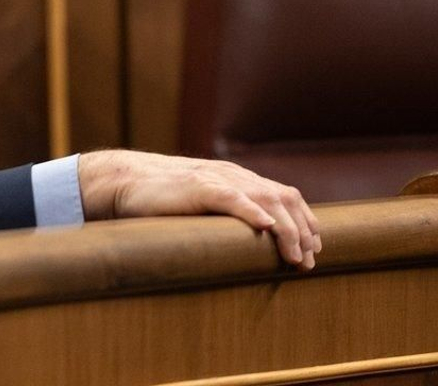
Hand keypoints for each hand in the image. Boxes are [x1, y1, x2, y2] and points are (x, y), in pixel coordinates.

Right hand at [78, 150, 321, 269]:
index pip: (284, 194)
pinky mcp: (198, 186)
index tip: (315, 248)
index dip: (304, 221)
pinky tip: (265, 227)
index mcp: (235, 178)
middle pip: (284, 198)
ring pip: (267, 199)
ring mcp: (216, 178)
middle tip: (308, 262)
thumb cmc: (156, 198)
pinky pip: (232, 197)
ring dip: (287, 230)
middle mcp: (232, 175)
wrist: (122, 180)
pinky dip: (253, 210)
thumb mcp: (199, 203)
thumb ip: (223, 213)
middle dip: (303, 231)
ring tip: (294, 256)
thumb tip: (245, 241)